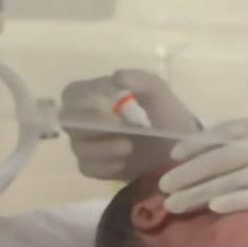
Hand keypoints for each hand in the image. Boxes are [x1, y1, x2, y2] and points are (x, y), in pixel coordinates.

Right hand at [59, 69, 200, 180]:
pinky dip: (106, 166)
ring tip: (129, 147)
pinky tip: (124, 161)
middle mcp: (81, 119)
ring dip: (104, 148)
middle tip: (121, 127)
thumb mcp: (157, 91)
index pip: (71, 94)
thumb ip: (139, 79)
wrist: (177, 145)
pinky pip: (88, 168)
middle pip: (69, 123)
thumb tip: (117, 78)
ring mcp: (84, 144)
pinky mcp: (92, 167)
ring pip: (79, 147)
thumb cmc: (162, 111)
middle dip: (95, 125)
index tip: (112, 105)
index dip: (86, 101)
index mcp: (91, 94)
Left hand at [159, 117, 247, 214]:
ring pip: (235, 179)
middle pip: (224, 157)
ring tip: (174, 204)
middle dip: (190, 172)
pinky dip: (235, 201)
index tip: (173, 157)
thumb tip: (197, 153)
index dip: (197, 144)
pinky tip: (212, 208)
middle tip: (163, 187)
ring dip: (201, 192)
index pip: (227, 133)